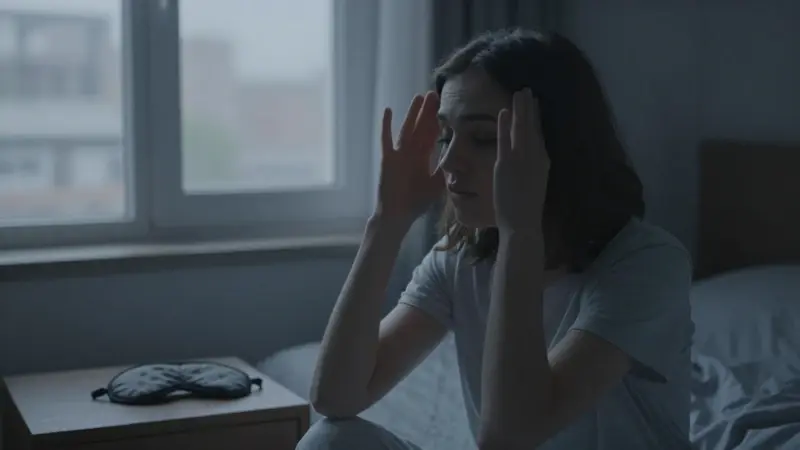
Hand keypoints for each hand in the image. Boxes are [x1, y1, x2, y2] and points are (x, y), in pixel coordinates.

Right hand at [374, 92, 444, 224]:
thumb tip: (457, 156)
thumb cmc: (417, 203)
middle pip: (420, 127)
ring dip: (412, 113)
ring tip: (418, 97)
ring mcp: (399, 154)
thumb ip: (445, 169)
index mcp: (423, 158)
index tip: (445, 107)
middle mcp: (411, 153)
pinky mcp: (388, 159)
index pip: (432, 135)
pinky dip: (387, 125)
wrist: (398, 215)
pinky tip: (388, 110)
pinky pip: (387, 139)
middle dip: (427, 112)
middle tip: (434, 94)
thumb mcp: (437, 185)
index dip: (438, 121)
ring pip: (407, 129)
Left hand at [493, 89, 549, 232]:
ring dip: (520, 110)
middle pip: (533, 127)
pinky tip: (503, 112)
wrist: (523, 224)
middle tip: (527, 90)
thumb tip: (530, 159)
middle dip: (530, 108)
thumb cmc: (526, 209)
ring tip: (519, 93)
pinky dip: (505, 125)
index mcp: (543, 162)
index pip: (540, 134)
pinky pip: (505, 140)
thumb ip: (533, 169)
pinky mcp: (506, 165)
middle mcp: (535, 157)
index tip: (536, 103)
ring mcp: (521, 160)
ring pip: (522, 129)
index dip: (538, 117)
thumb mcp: (535, 184)